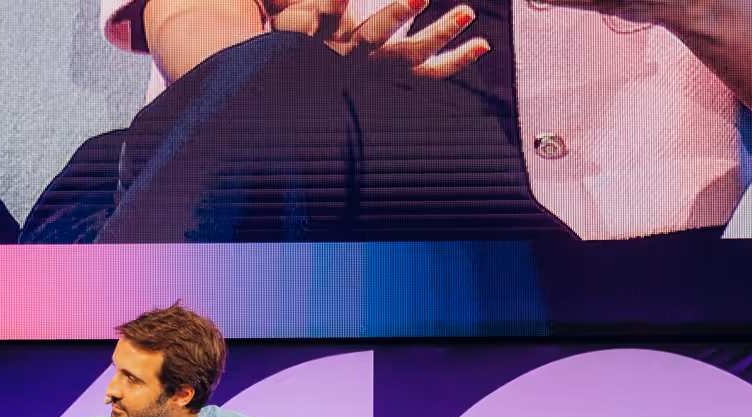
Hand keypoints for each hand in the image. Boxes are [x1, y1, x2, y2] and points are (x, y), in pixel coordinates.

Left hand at [269, 0, 491, 77]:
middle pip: (408, 55)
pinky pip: (328, 11)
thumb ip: (422, 52)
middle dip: (438, 35)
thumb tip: (463, 34)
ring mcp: (340, 47)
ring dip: (397, 15)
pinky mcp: (312, 30)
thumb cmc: (324, 57)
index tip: (484, 44)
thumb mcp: (375, 52)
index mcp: (380, 65)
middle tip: (467, 13)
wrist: (266, 68)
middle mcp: (363, 61)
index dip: (455, 60)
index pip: (427, 70)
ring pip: (375, 35)